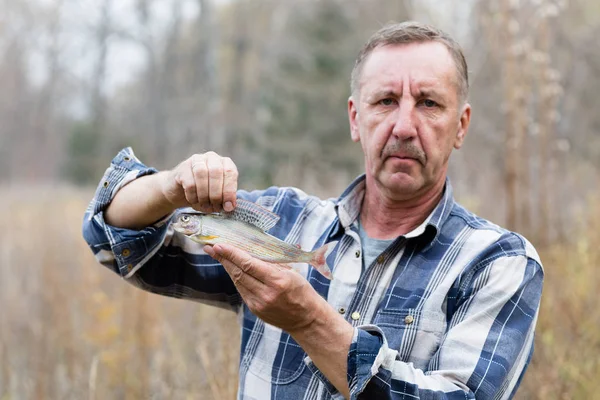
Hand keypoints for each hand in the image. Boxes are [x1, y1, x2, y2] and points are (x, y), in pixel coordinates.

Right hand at [161, 151, 237, 212]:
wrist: (180, 192)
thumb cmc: (203, 193)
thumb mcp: (218, 196)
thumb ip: (225, 199)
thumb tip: (229, 206)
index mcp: (225, 163)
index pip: (230, 172)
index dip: (230, 190)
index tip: (228, 206)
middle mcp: (212, 158)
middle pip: (216, 171)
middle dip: (217, 193)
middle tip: (215, 206)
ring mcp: (196, 160)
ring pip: (202, 174)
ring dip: (204, 194)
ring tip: (204, 204)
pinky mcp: (183, 168)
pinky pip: (189, 182)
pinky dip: (193, 195)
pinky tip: (193, 200)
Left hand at [204, 243, 326, 333]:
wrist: (306, 319)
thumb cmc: (302, 291)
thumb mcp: (291, 272)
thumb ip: (272, 262)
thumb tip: (252, 248)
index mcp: (278, 281)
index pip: (249, 264)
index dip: (232, 254)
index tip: (219, 245)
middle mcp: (266, 294)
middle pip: (239, 272)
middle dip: (223, 258)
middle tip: (211, 246)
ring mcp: (258, 304)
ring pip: (237, 281)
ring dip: (227, 267)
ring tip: (217, 254)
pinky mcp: (255, 309)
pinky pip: (242, 290)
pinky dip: (236, 277)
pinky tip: (231, 268)